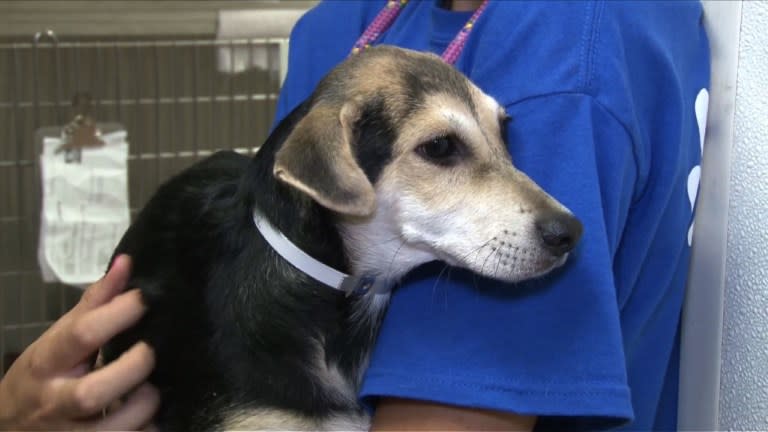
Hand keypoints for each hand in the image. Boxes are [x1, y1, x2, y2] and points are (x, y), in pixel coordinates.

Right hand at [0, 255, 158, 430]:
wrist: (10, 426)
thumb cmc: (45, 375)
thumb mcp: (59, 339)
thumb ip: (95, 304)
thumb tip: (126, 263)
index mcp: (47, 362)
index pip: (80, 335)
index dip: (118, 313)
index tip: (144, 300)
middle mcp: (55, 401)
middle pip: (91, 393)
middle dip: (131, 370)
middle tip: (150, 354)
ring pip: (110, 431)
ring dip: (143, 410)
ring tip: (153, 392)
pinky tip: (151, 420)